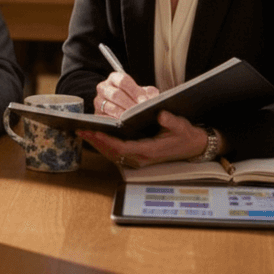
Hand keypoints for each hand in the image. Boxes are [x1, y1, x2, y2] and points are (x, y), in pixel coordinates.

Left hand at [79, 111, 216, 168]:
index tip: (94, 131)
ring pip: (112, 153)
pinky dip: (104, 145)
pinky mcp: (138, 155)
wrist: (193, 146)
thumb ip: (171, 121)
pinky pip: (117, 152)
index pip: (122, 147)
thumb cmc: (185, 135)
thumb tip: (161, 115)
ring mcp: (139, 158)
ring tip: (83, 131)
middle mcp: (141, 157)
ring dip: (97, 143)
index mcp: (149, 150)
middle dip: (96, 141)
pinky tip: (95, 136)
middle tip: (80, 129)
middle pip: (112, 151)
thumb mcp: (181, 126)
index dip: (106, 140)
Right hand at [94, 71, 158, 116]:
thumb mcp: (141, 93)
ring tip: (134, 121)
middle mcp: (104, 87)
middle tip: (140, 113)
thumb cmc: (132, 99)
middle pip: (116, 94)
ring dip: (122, 115)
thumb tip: (154, 98)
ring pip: (109, 107)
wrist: (120, 109)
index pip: (124, 81)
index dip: (135, 91)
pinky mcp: (96, 114)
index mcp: (115, 78)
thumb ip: (149, 93)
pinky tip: (125, 127)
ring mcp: (98, 100)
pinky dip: (115, 122)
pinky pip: (104, 118)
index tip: (145, 101)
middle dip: (129, 105)